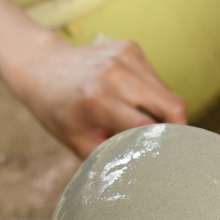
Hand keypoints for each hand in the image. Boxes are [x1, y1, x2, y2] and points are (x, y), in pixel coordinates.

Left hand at [6, 35, 188, 156]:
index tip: (167, 163)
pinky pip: (158, 82)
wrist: (42, 67)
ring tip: (141, 123)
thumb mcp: (78, 143)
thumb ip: (111, 157)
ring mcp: (124, 57)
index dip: (163, 147)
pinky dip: (152, 97)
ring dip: (163, 114)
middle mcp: (114, 74)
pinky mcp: (130, 48)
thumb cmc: (59, 111)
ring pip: (169, 95)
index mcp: (98, 100)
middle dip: (177, 131)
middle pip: (173, 106)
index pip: (150, 128)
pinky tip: (132, 101)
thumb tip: (145, 172)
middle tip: (166, 147)